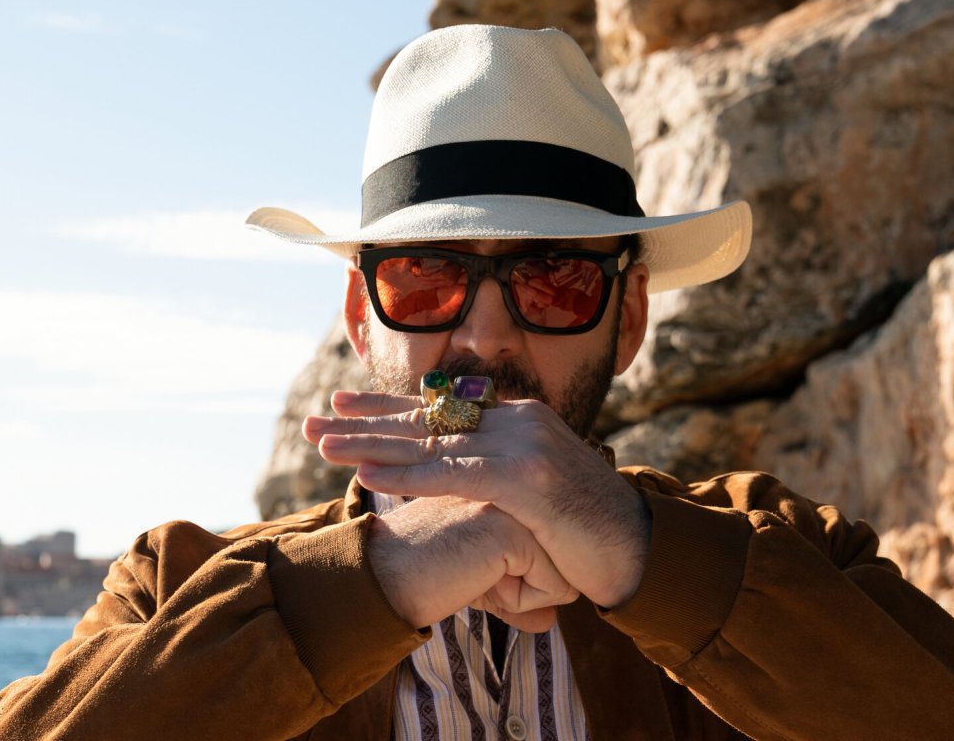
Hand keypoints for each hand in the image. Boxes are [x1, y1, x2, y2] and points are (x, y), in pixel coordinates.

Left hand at [304, 391, 650, 608]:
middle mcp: (518, 420)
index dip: (387, 407)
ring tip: (323, 445)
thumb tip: (456, 487)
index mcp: (518, 418)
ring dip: (371, 445)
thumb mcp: (535, 493)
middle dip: (364, 421)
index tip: (341, 404)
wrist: (639, 549)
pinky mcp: (528, 478)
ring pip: (432, 443)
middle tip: (314, 422)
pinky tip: (370, 475)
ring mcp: (524, 445)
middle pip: (426, 419)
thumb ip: (495, 480)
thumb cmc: (584, 531)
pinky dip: (410, 475)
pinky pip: (456, 474)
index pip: (440, 409)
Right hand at [366, 495, 572, 631]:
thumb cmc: (427, 578)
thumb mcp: (482, 582)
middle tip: (466, 568)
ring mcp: (516, 503)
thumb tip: (549, 622)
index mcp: (508, 484)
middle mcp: (515, 486)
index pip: (551, 542)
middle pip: (562, 557)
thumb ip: (518, 596)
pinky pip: (554, 587)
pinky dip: (517, 601)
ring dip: (518, 592)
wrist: (384, 582)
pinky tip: (474, 579)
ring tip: (470, 572)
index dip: (516, 575)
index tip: (469, 563)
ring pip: (563, 572)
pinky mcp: (513, 529)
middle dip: (521, 583)